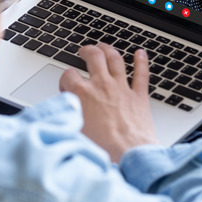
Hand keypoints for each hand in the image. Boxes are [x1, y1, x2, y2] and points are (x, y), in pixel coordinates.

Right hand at [59, 44, 159, 161]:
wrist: (129, 154)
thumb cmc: (102, 148)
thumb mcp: (74, 130)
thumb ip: (66, 115)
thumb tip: (60, 113)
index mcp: (83, 93)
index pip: (68, 74)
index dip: (65, 78)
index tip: (67, 84)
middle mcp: (102, 86)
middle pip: (94, 56)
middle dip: (87, 50)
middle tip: (85, 51)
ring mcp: (122, 88)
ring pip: (115, 59)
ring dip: (109, 49)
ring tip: (105, 47)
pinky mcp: (139, 96)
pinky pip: (141, 73)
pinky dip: (141, 61)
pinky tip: (141, 54)